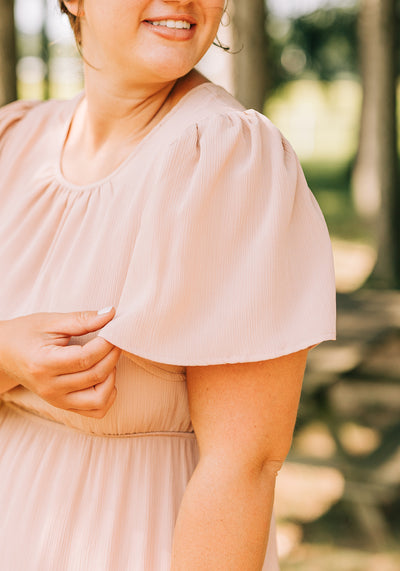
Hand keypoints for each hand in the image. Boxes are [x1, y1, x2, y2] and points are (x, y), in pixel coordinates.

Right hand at [0, 309, 120, 417]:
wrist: (4, 353)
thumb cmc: (26, 333)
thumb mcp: (51, 321)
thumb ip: (82, 319)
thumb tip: (111, 313)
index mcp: (44, 363)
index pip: (86, 358)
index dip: (107, 344)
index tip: (114, 330)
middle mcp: (50, 387)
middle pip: (95, 376)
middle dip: (113, 355)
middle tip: (115, 340)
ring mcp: (56, 400)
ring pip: (99, 399)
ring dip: (112, 377)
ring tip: (107, 359)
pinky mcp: (63, 405)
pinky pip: (95, 411)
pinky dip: (107, 396)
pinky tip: (105, 377)